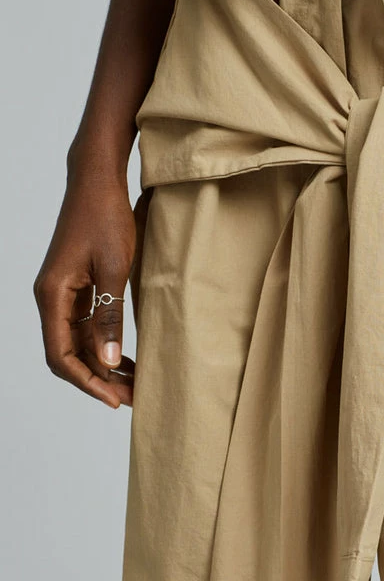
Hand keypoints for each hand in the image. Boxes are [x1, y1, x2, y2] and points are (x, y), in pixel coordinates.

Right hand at [33, 166, 136, 408]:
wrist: (98, 181)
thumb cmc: (105, 216)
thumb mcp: (113, 267)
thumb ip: (109, 314)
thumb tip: (108, 359)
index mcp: (53, 295)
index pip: (61, 355)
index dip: (86, 382)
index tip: (114, 400)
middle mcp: (52, 298)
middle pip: (68, 355)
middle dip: (98, 380)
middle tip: (131, 398)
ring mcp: (64, 294)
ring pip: (78, 344)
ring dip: (103, 366)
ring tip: (134, 385)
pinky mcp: (77, 288)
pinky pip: (86, 327)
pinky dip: (105, 345)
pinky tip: (127, 359)